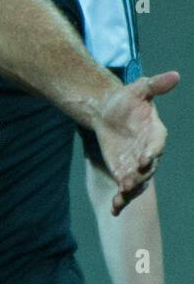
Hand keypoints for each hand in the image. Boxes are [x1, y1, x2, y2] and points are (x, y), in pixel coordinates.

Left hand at [94, 71, 178, 214]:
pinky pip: (125, 188)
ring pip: (137, 180)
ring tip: (120, 196)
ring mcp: (137, 164)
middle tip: (129, 182)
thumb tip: (175, 74)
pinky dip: (121, 199)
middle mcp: (148, 151)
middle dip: (139, 175)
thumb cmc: (125, 100)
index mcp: (154, 133)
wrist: (107, 111)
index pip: (156, 144)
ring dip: (129, 190)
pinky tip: (113, 209)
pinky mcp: (125, 171)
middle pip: (147, 167)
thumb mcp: (137, 89)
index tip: (143, 158)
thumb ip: (154, 85)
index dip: (151, 152)